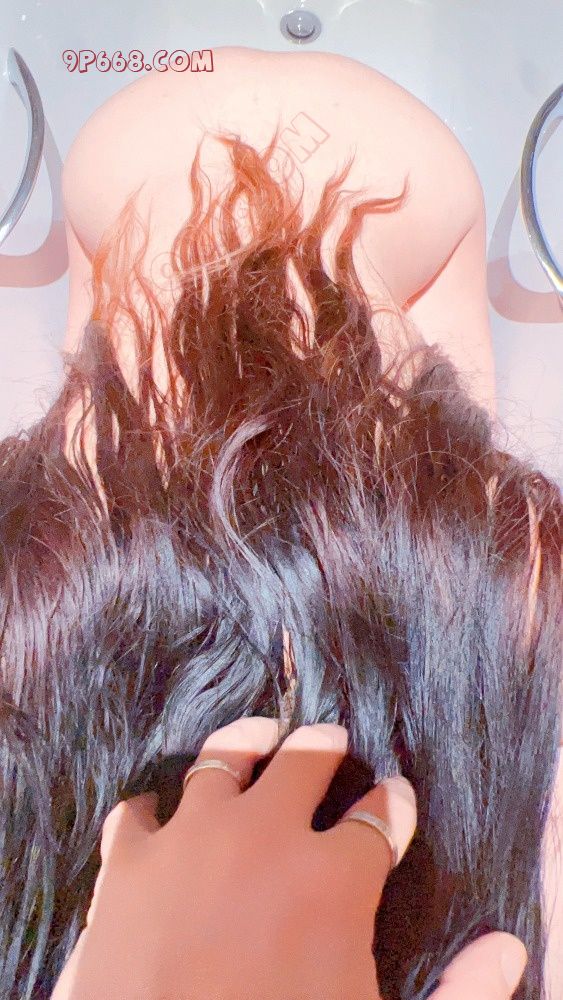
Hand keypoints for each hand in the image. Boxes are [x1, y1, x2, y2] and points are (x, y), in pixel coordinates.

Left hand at [51, 717, 527, 999]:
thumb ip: (459, 994)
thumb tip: (509, 952)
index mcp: (333, 879)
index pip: (378, 816)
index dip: (391, 803)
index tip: (394, 796)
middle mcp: (264, 837)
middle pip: (303, 762)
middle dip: (323, 748)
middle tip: (329, 739)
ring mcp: (192, 841)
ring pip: (222, 760)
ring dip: (246, 743)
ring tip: (258, 734)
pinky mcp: (128, 865)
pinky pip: (139, 811)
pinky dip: (153, 811)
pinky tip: (160, 813)